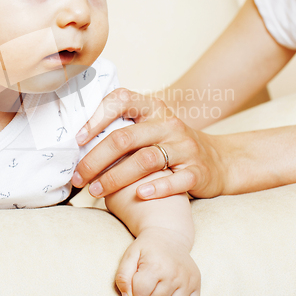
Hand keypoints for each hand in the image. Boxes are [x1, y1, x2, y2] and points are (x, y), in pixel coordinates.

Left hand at [72, 88, 230, 198]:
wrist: (217, 160)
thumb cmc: (170, 145)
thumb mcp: (151, 127)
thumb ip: (124, 127)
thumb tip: (79, 140)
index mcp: (153, 109)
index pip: (121, 100)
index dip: (96, 117)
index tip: (78, 139)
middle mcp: (169, 124)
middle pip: (125, 138)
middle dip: (96, 159)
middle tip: (78, 176)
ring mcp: (184, 147)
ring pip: (145, 160)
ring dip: (115, 178)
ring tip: (95, 191)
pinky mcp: (197, 170)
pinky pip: (176, 179)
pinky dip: (157, 187)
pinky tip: (139, 195)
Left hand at [115, 227, 200, 295]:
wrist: (168, 235)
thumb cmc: (147, 248)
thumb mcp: (130, 255)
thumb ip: (122, 276)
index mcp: (155, 266)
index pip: (139, 294)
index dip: (136, 288)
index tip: (139, 278)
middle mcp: (174, 274)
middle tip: (149, 282)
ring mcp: (188, 280)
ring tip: (159, 290)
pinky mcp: (197, 284)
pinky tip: (172, 294)